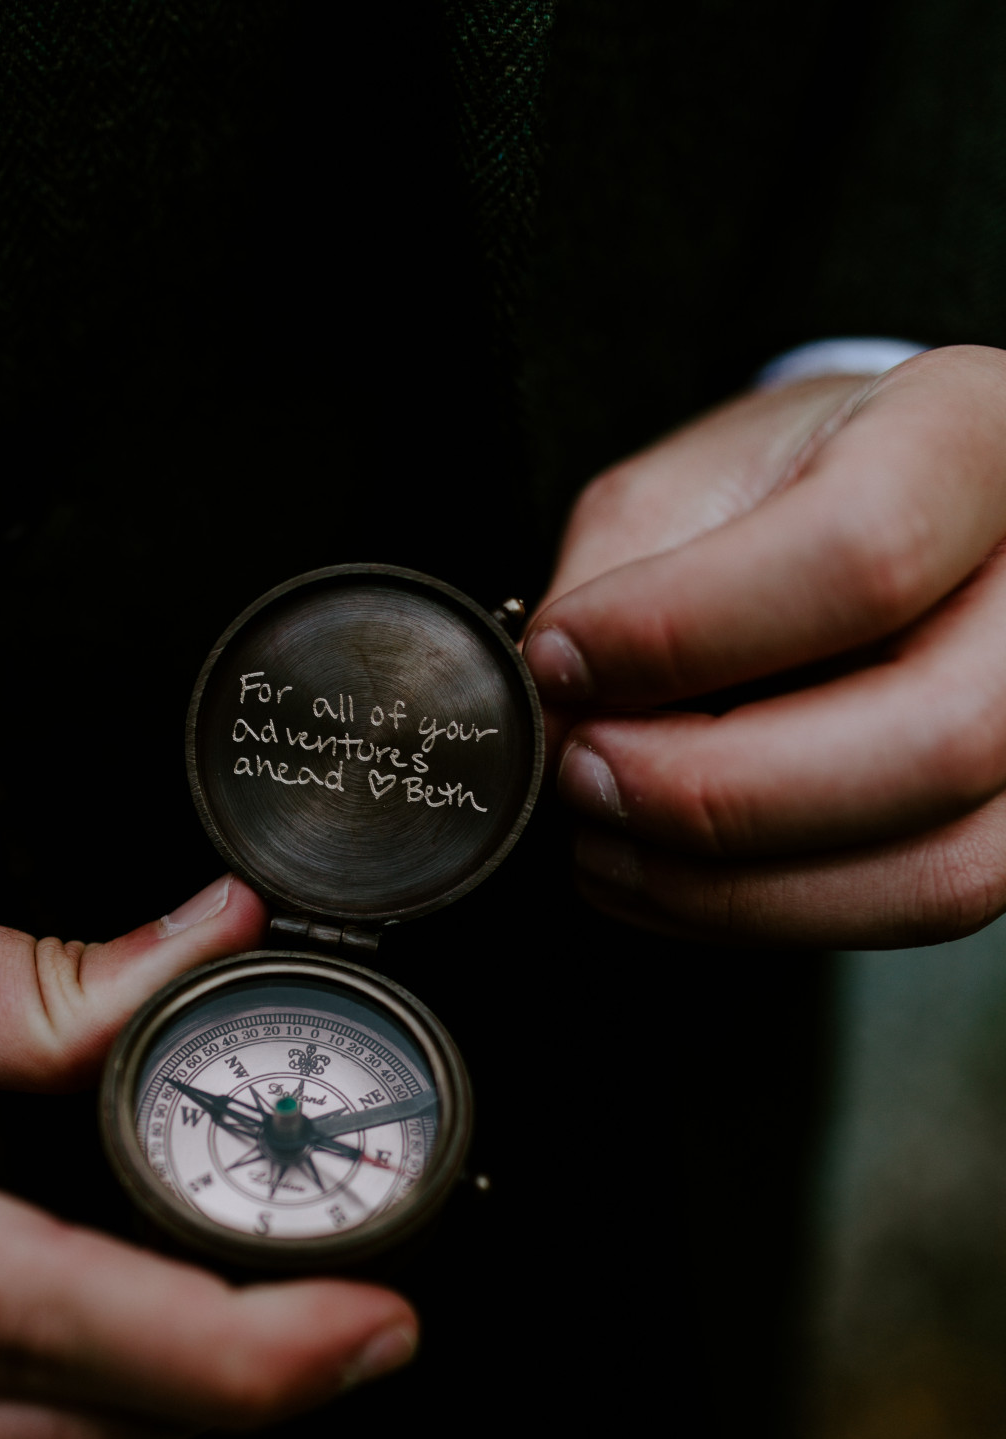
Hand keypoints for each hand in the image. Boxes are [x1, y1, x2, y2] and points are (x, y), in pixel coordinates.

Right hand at [0, 867, 416, 1438]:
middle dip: (220, 1395)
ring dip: (140, 1421)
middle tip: (332, 1310)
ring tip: (222, 1315)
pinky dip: (38, 1438)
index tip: (369, 1326)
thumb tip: (202, 959)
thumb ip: (13, 982)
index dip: (227, 1347)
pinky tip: (79, 1353)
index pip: (25, 1321)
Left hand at [523, 344, 1005, 944]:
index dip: (684, 632)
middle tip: (585, 773)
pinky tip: (665, 874)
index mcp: (975, 438)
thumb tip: (559, 726)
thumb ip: (613, 587)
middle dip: (715, 792)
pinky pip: (912, 909)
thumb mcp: (682, 490)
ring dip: (733, 886)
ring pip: (936, 867)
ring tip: (607, 836)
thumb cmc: (784, 497)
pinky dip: (765, 915)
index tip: (563, 657)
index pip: (863, 553)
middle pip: (932, 740)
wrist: (879, 525)